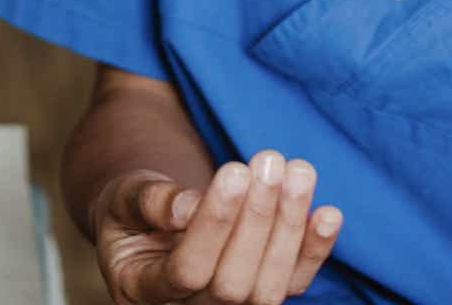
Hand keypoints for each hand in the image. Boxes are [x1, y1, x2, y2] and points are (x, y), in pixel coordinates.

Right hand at [90, 151, 341, 303]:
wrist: (148, 226)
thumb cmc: (131, 211)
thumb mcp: (123, 198)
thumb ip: (149, 202)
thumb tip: (187, 207)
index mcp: (142, 288)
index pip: (187, 268)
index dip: (215, 223)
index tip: (236, 171)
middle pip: (234, 283)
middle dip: (257, 219)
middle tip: (270, 161)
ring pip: (269, 288)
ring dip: (290, 228)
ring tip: (298, 172)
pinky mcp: (261, 294)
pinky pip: (293, 284)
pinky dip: (314, 251)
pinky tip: (328, 213)